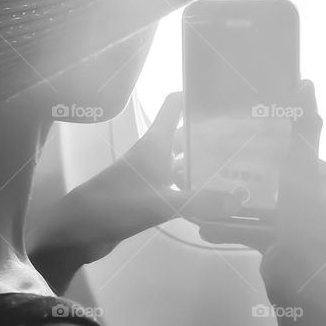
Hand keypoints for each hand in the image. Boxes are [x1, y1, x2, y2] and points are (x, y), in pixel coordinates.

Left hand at [28, 92, 242, 289]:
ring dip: (204, 166)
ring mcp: (149, 176)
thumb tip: (239, 199)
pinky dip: (194, 192)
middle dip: (210, 136)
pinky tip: (215, 202)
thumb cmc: (116, 204)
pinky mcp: (147, 198)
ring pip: (182, 164)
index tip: (223, 95)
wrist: (79, 230)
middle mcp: (153, 154)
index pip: (175, 106)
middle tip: (246, 140)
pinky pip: (177, 189)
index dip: (195, 95)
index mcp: (154, 143)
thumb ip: (200, 201)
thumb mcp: (160, 202)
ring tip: (239, 170)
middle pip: (185, 136)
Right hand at [187, 80, 325, 294]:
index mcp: (320, 178)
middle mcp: (308, 197)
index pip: (293, 145)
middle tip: (209, 154)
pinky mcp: (273, 242)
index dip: (267, 134)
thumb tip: (307, 85)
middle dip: (241, 168)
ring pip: (254, 201)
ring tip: (199, 188)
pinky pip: (246, 226)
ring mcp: (290, 222)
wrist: (303, 294)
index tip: (236, 122)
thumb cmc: (306, 229)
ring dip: (228, 200)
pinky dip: (226, 227)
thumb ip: (303, 133)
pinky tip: (201, 225)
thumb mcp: (302, 175)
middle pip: (270, 173)